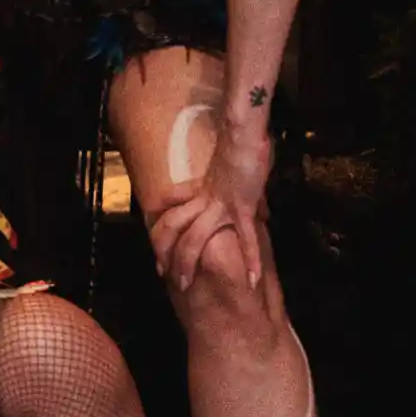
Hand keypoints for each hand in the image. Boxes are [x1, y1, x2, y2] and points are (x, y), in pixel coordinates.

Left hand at [148, 117, 269, 291]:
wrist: (244, 131)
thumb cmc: (240, 145)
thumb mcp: (235, 171)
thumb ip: (241, 192)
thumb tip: (258, 210)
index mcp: (200, 188)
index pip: (170, 208)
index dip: (161, 226)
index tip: (157, 244)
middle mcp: (203, 198)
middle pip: (171, 227)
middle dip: (165, 252)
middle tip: (163, 273)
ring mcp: (220, 203)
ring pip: (194, 238)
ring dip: (187, 264)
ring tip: (183, 286)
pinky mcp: (241, 206)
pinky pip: (244, 238)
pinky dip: (250, 260)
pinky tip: (251, 280)